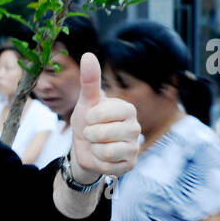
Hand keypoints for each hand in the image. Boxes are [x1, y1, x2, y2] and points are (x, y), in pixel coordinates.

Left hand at [69, 52, 139, 179]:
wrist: (84, 148)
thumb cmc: (87, 122)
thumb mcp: (85, 102)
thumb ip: (89, 81)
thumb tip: (88, 55)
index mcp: (127, 109)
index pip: (104, 113)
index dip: (90, 118)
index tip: (91, 118)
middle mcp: (135, 127)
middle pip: (103, 134)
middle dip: (90, 135)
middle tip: (93, 134)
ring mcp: (135, 147)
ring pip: (106, 151)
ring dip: (94, 149)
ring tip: (97, 145)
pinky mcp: (131, 164)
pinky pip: (109, 166)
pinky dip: (99, 163)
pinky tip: (102, 158)